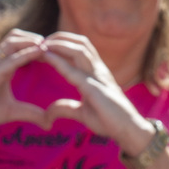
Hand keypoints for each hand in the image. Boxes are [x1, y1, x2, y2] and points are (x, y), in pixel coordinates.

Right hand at [0, 29, 49, 134]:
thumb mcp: (13, 112)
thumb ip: (32, 114)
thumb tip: (49, 122)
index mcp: (4, 67)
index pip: (21, 47)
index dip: (37, 46)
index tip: (56, 50)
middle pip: (16, 37)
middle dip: (35, 37)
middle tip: (53, 44)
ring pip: (12, 41)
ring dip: (30, 40)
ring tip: (47, 44)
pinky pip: (9, 59)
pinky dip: (25, 53)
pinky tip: (39, 52)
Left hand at [40, 32, 156, 154]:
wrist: (129, 131)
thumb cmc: (110, 120)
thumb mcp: (82, 113)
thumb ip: (65, 109)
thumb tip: (47, 114)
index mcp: (96, 73)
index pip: (79, 50)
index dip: (62, 44)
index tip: (43, 46)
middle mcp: (98, 70)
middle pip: (79, 43)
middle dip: (59, 37)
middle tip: (39, 40)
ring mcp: (99, 77)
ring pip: (79, 50)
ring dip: (58, 44)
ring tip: (41, 44)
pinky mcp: (96, 88)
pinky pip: (75, 71)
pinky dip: (59, 61)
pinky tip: (47, 56)